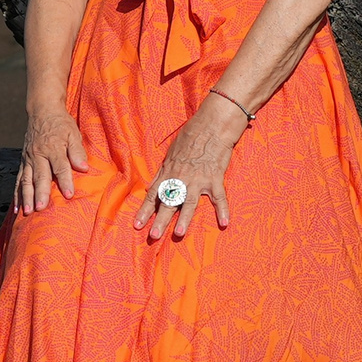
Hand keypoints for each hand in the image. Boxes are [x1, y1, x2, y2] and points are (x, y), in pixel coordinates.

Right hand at [16, 108, 90, 213]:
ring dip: (26, 197)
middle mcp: (38, 154)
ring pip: (26, 180)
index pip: (60, 166)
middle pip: (40, 176)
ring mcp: (28, 159)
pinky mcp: (23, 162)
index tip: (68, 195)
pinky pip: (18, 179)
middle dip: (40, 193)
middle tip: (41, 208)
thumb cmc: (61, 124)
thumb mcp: (73, 133)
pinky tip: (17, 207)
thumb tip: (83, 167)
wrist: (42, 111)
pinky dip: (17, 194)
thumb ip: (77, 151)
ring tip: (28, 211)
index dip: (65, 181)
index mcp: (53, 147)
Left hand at [134, 100, 241, 240]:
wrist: (211, 126)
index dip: (145, 210)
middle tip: (153, 236)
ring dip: (184, 219)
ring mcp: (198, 179)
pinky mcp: (215, 178)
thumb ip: (163, 172)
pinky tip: (224, 223)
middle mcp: (181, 178)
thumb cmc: (190, 136)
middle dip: (160, 219)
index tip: (137, 225)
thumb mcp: (170, 153)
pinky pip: (219, 197)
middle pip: (168, 202)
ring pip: (189, 202)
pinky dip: (223, 210)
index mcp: (169, 172)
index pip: (154, 194)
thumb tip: (152, 186)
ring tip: (179, 234)